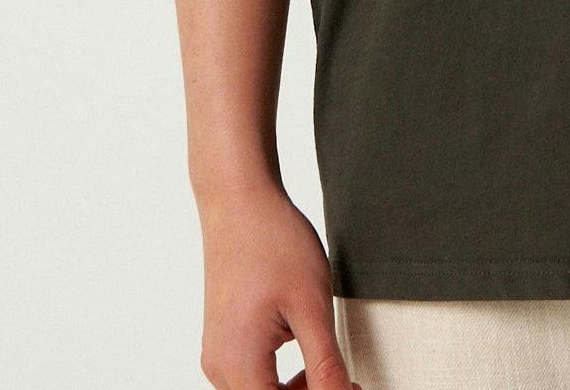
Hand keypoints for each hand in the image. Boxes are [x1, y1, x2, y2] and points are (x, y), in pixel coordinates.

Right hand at [196, 180, 359, 389]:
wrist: (239, 197)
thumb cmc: (271, 240)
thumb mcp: (311, 305)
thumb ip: (325, 364)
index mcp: (238, 366)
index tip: (351, 387)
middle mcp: (220, 366)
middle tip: (344, 378)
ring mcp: (218, 351)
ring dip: (295, 389)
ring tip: (323, 357)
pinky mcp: (224, 336)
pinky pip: (252, 372)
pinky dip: (279, 372)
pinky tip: (301, 343)